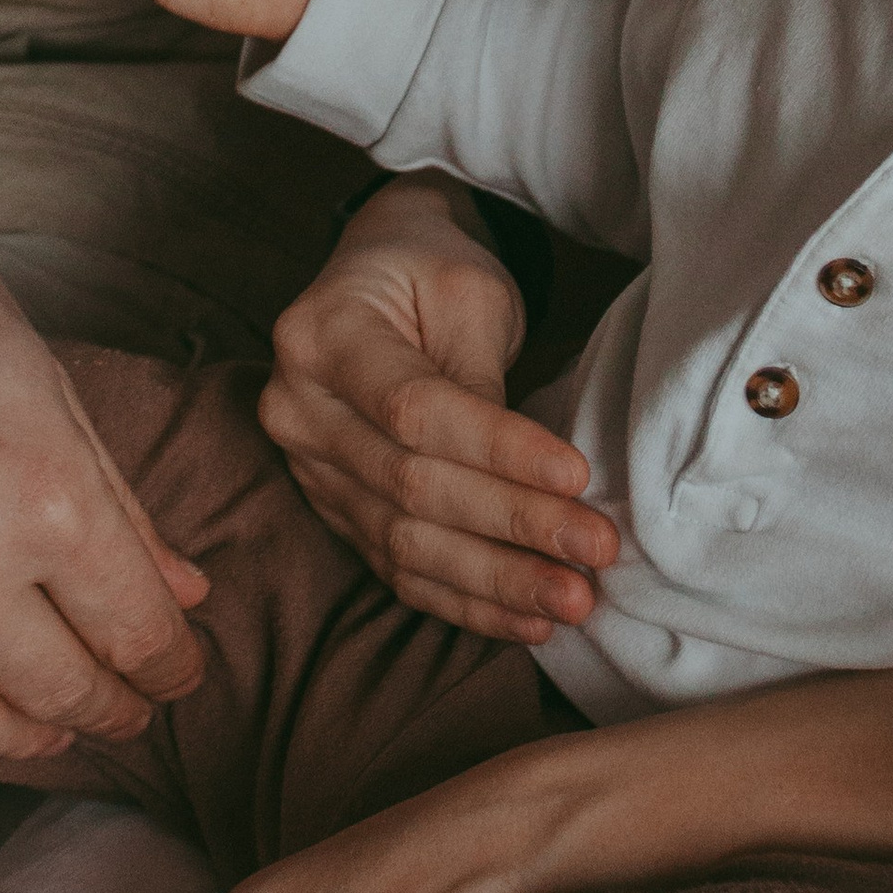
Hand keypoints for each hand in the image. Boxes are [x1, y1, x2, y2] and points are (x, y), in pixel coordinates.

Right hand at [0, 21, 207, 760]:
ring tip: (46, 723)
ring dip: (20, 734)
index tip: (177, 672)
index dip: (170, 668)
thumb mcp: (36, 368)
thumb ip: (112, 496)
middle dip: (112, 708)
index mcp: (42, 492)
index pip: (138, 634)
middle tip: (126, 707)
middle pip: (62, 691)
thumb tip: (183, 593)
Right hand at [261, 176, 618, 641]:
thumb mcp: (466, 291)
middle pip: (410, 486)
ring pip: (403, 544)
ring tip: (573, 600)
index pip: (413, 409)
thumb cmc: (429, 271)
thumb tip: (533, 480)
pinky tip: (528, 621)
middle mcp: (298, 409)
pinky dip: (466, 603)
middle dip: (512, 524)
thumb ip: (482, 377)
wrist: (379, 277)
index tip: (578, 475)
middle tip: (594, 549)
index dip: (498, 450)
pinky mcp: (335, 511)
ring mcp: (309, 469)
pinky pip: (398, 572)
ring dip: (496, 580)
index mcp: (320, 335)